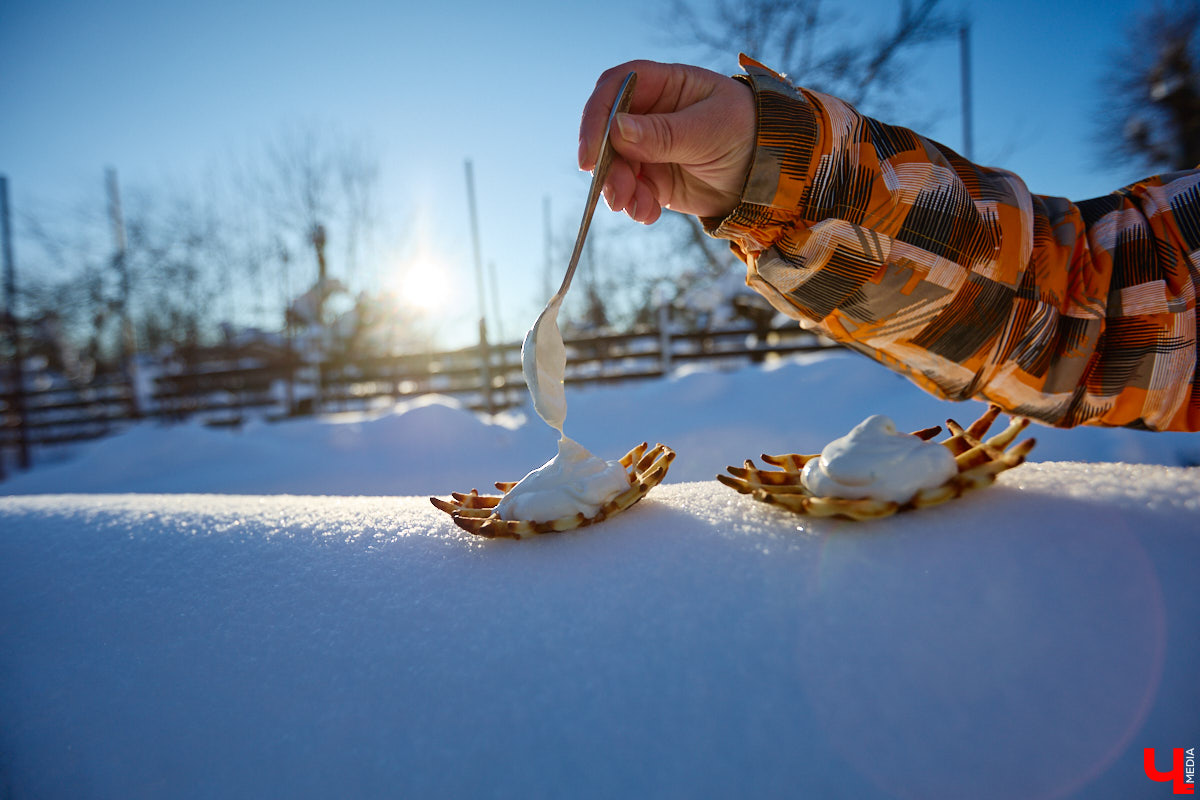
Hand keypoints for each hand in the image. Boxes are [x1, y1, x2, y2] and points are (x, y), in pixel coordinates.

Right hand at [578, 60, 754, 223]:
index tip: (590, 153)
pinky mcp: (656, 179)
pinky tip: (649, 213)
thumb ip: (662, 133)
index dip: (597, 116)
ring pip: (616, 166)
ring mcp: (651, 148)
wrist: (774, 176)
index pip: (616, 89)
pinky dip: (635, 205)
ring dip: (617, 189)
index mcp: (666, 86)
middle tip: (615, 192)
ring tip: (634, 207)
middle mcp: (652, 114)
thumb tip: (616, 129)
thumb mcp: (708, 131)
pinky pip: (633, 191)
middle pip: (608, 132)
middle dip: (607, 165)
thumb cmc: (750, 134)